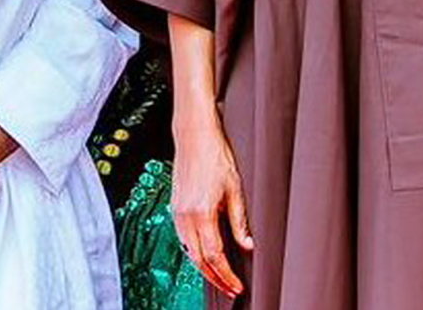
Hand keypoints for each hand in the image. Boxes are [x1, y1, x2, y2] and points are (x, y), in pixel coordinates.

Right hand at [170, 111, 252, 297]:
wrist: (194, 135)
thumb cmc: (215, 155)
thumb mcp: (235, 189)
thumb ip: (240, 221)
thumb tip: (247, 244)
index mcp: (201, 213)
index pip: (214, 256)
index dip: (226, 275)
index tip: (237, 286)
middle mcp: (185, 216)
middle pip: (198, 260)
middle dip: (215, 278)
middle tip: (230, 287)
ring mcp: (177, 212)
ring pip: (188, 252)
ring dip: (204, 268)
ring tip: (220, 277)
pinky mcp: (175, 208)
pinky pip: (183, 239)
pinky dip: (194, 252)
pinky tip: (205, 254)